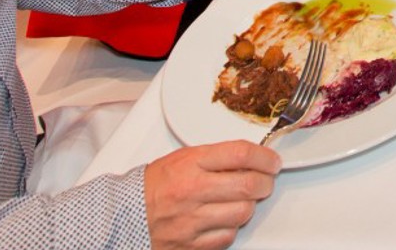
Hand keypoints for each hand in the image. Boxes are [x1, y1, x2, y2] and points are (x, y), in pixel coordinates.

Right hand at [142, 141, 280, 249]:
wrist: (123, 215)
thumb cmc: (153, 185)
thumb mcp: (182, 159)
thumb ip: (215, 158)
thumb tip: (251, 159)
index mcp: (190, 163)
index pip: (240, 154)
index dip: (265, 157)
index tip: (272, 161)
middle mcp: (192, 191)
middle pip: (249, 185)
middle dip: (266, 182)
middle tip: (265, 180)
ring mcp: (192, 220)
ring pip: (243, 212)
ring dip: (249, 205)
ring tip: (242, 200)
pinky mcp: (191, 244)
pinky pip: (228, 236)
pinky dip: (231, 227)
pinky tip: (224, 219)